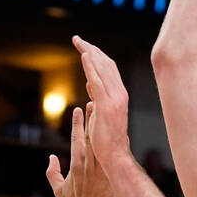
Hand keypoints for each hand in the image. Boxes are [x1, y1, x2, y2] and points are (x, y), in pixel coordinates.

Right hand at [45, 105, 116, 196]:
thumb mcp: (58, 189)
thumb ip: (52, 172)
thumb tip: (51, 158)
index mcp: (76, 164)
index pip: (76, 138)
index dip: (77, 122)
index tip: (78, 109)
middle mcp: (90, 163)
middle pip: (92, 135)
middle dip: (92, 118)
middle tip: (94, 102)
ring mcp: (103, 169)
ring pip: (105, 143)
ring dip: (105, 127)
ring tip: (107, 113)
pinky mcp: (113, 175)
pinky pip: (117, 156)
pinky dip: (120, 143)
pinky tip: (123, 131)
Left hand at [72, 35, 131, 173]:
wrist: (115, 157)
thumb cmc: (108, 141)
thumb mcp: (101, 114)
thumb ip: (97, 98)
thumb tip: (89, 84)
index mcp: (119, 96)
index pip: (109, 69)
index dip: (97, 56)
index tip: (85, 47)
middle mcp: (120, 94)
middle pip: (106, 64)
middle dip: (91, 49)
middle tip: (77, 39)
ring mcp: (114, 99)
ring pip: (102, 69)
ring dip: (89, 53)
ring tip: (78, 42)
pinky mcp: (106, 106)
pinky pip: (97, 81)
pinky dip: (91, 67)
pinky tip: (84, 56)